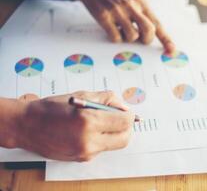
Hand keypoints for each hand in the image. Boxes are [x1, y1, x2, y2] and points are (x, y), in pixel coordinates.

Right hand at [15, 91, 133, 161]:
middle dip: (127, 127)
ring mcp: (85, 152)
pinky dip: (102, 139)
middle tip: (121, 118)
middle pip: (124, 138)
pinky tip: (91, 130)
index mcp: (89, 121)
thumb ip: (107, 99)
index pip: (124, 122)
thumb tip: (124, 108)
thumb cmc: (52, 108)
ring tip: (103, 122)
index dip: (130, 115)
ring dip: (115, 133)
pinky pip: (101, 149)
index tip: (127, 112)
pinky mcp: (81, 159)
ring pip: (114, 145)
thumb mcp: (82, 96)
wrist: (28, 126)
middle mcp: (89, 140)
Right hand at [71, 0, 174, 51]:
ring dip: (127, 38)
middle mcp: (132, 5)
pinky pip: (116, 38)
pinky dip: (115, 38)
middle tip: (139, 39)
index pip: (157, 23)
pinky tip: (111, 29)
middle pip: (148, 31)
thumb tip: (149, 34)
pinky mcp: (105, 16)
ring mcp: (118, 11)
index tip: (171, 50)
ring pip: (132, 36)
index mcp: (141, 2)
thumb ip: (141, 13)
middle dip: (145, 40)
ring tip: (121, 29)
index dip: (166, 39)